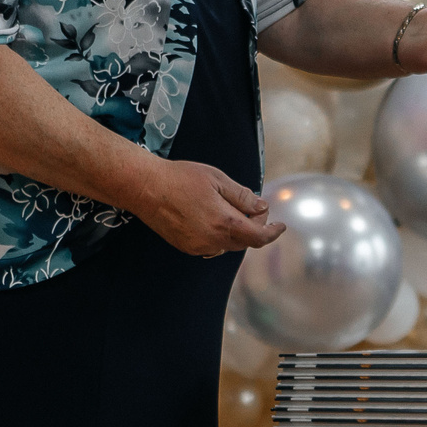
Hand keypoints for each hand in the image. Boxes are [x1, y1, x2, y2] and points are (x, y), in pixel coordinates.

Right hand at [135, 157, 282, 256]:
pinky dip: (220, 235)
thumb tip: (262, 207)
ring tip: (232, 210)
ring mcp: (198, 247)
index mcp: (224, 223)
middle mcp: (213, 241)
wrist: (145, 188)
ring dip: (236, 231)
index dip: (272, 232)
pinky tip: (214, 218)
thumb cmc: (180, 179)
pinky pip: (212, 246)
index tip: (280, 226)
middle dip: (254, 227)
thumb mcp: (217, 180)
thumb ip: (242, 197)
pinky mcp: (186, 247)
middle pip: (244, 241)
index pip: (258, 237)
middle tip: (254, 208)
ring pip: (228, 244)